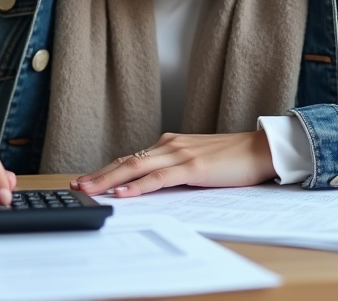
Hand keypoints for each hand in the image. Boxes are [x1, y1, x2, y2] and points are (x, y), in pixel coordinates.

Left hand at [71, 130, 275, 197]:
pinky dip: (138, 186)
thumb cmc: (233, 158)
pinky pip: (159, 178)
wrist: (261, 149)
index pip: (130, 158)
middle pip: (125, 161)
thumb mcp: (197, 162)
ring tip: (89, 189)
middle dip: (98, 175)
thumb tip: (153, 185)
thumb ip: (175, 169)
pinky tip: (123, 193)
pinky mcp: (192, 166)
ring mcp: (180, 154)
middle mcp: (169, 145)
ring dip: (109, 180)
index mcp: (170, 144)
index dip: (106, 170)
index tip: (87, 180)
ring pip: (135, 167)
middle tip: (76, 186)